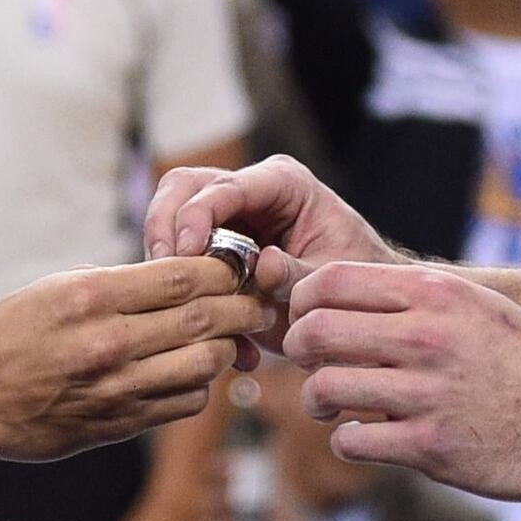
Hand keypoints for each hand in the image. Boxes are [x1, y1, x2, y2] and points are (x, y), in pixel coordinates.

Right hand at [0, 258, 272, 461]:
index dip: (222, 268)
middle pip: (202, 319)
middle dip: (241, 306)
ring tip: (231, 336)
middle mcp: (109, 343)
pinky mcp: (119, 424)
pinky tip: (194, 371)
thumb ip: (120, 284)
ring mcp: (116, 388)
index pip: (181, 276)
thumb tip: (179, 276)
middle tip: (257, 300)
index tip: (237, 264)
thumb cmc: (11, 333)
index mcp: (92, 297)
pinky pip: (183, 403)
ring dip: (226, 348)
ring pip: (203, 364)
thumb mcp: (59, 287)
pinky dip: (200, 385)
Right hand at [143, 155, 400, 353]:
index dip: (198, 215)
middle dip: (165, 228)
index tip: (186, 251)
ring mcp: (227, 218)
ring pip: (170, 220)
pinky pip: (179, 263)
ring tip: (179, 305)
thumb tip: (263, 266)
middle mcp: (249, 192)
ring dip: (167, 264)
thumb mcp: (333, 278)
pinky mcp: (213, 250)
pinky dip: (183, 295)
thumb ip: (300, 273)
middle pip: (183, 188)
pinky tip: (211, 337)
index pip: (227, 185)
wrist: (356, 307)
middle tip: (164, 272)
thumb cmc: (352, 281)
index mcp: (283, 183)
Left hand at [284, 261, 520, 498]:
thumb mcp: (475, 305)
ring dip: (316, 400)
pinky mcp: (432, 446)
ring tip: (331, 405)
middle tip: (308, 364)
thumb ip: (415, 296)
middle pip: (314, 331)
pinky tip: (365, 436)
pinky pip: (353, 440)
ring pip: (325, 388)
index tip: (305, 321)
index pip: (330, 281)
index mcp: (434, 294)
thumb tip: (343, 294)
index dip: (302, 302)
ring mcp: (428, 393)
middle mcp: (427, 337)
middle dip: (298, 350)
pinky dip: (348, 439)